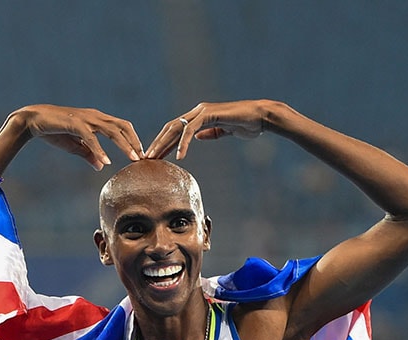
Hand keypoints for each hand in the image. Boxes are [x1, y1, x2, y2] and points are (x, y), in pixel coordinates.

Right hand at [16, 104, 143, 170]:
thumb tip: (101, 166)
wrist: (33, 121)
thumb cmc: (55, 132)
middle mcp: (94, 116)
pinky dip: (100, 149)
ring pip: (111, 130)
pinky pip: (91, 137)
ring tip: (133, 159)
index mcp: (97, 120)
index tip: (141, 155)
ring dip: (124, 145)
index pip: (122, 127)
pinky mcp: (74, 123)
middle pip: (122, 126)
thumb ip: (89, 154)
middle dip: (135, 142)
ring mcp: (85, 118)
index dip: (133, 139)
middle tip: (143, 158)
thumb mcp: (75, 146)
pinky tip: (106, 161)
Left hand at [144, 100, 273, 159]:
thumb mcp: (224, 131)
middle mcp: (198, 111)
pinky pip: (191, 130)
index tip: (155, 156)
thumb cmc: (246, 124)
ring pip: (177, 128)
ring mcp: (203, 111)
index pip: (176, 129)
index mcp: (200, 116)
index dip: (164, 142)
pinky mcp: (209, 115)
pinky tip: (180, 156)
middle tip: (147, 158)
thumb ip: (210, 133)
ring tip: (155, 157)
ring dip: (164, 143)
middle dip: (158, 143)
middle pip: (171, 127)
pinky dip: (184, 143)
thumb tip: (198, 137)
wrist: (261, 117)